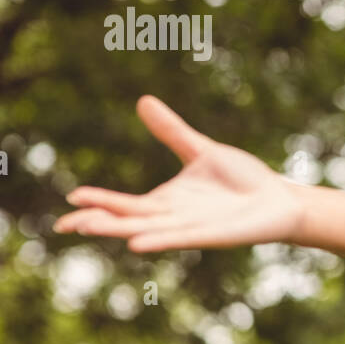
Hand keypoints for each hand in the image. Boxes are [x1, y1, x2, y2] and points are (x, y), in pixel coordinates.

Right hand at [53, 96, 303, 252]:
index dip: (98, 203)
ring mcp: (191, 228)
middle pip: (128, 220)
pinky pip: (180, 238)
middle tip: (66, 223)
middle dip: (98, 221)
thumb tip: (143, 101)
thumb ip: (172, 131)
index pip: (123, 205)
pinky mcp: (211, 235)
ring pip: (148, 230)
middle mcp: (173, 217)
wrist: (278, 199)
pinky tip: (138, 242)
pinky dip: (159, 239)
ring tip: (89, 228)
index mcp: (166, 201)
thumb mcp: (200, 150)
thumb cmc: (242, 180)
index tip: (70, 201)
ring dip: (120, 230)